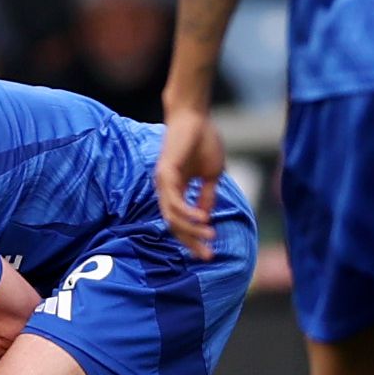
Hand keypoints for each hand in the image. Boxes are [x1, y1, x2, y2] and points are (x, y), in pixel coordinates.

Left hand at [152, 106, 225, 259]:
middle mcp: (165, 190)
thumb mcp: (210, 175)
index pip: (181, 222)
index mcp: (175, 191)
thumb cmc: (203, 141)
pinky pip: (174, 200)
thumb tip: (205, 218)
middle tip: (207, 256)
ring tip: (210, 236)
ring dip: (191, 229)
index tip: (209, 253)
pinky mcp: (165, 173)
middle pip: (174, 225)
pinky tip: (202, 219)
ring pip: (172, 216)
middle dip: (191, 242)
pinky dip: (187, 212)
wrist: (195, 117)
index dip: (194, 239)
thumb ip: (207, 196)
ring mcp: (163, 182)